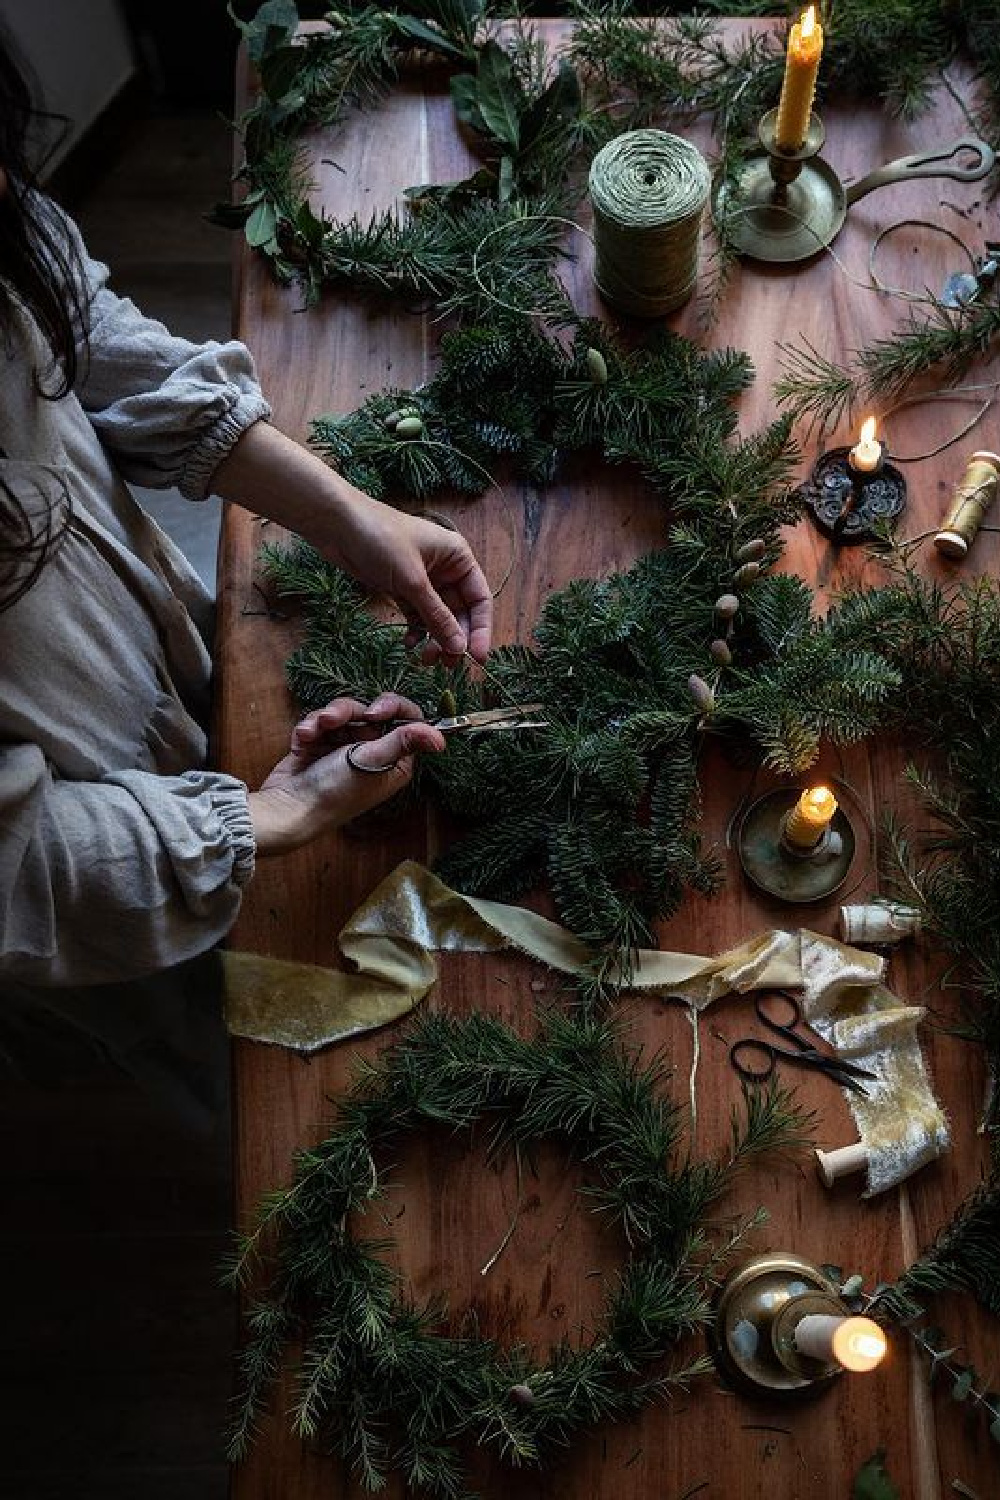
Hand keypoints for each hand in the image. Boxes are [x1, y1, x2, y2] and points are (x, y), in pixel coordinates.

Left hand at [210, 423, 493, 664]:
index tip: (476, 657)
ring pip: (438, 617)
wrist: (338, 525)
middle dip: (454, 638)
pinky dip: (416, 630)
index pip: (479, 599)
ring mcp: (424, 579)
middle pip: (460, 612)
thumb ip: (437, 616)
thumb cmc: (381, 541)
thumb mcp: (412, 581)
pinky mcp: (402, 587)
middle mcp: (446, 569)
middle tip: (446, 666)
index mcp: (458, 558)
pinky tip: (409, 644)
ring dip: (434, 639)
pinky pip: (418, 615)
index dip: (481, 629)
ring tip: (425, 660)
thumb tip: (459, 648)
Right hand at [247, 694, 444, 855]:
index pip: (406, 721)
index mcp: (394, 761)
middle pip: (369, 712)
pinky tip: (303, 738)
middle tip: (334, 718)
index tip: (376, 711)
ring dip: (326, 717)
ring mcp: (344, 748)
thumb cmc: (334, 792)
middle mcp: (373, 753)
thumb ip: (402, 742)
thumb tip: (440, 738)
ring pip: (342, 713)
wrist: (288, 808)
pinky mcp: (320, 745)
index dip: (393, 708)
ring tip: (314, 730)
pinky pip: (320, 722)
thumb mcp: (370, 762)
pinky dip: (311, 727)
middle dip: (348, 712)